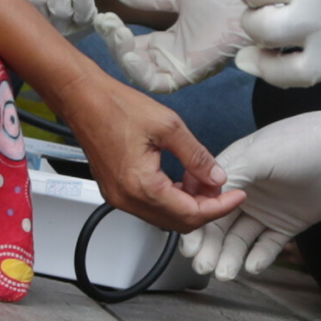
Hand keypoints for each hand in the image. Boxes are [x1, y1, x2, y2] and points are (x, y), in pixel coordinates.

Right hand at [47, 69, 240, 235]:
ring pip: (165, 216)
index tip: (237, 196)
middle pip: (178, 222)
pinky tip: (181, 178)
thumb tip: (215, 176)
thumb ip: (196, 156)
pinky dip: (171, 197)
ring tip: (200, 176)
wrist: (83, 99)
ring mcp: (119, 197)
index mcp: (141, 185)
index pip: (191, 213)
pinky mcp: (116, 191)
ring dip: (188, 202)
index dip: (220, 207)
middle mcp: (127, 198)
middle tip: (219, 185)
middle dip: (205, 207)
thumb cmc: (116, 107)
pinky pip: (151, 206)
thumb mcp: (169, 126)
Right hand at [95, 0, 244, 93]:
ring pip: (138, 74)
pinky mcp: (184, 77)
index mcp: (163, 43)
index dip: (114, 33)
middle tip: (108, 25)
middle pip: (129, 61)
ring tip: (118, 37)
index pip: (130, 45)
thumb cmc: (217, 5)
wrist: (240, 13)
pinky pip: (155, 83)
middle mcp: (165, 59)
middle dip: (114, 44)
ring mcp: (174, 70)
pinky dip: (140, 72)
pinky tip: (132, 54)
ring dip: (123, 56)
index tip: (105, 18)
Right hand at [186, 102, 320, 282]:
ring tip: (225, 273)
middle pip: (220, 223)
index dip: (196, 222)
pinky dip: (258, 256)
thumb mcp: (260, 155)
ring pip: (240, 237)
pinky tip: (252, 265)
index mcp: (236, 168)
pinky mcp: (289, 223)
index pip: (206, 199)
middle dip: (210, 246)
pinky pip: (267, 244)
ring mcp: (268, 208)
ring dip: (231, 255)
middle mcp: (248, 189)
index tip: (189, 245)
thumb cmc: (306, 143)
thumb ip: (230, 177)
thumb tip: (201, 197)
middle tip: (204, 265)